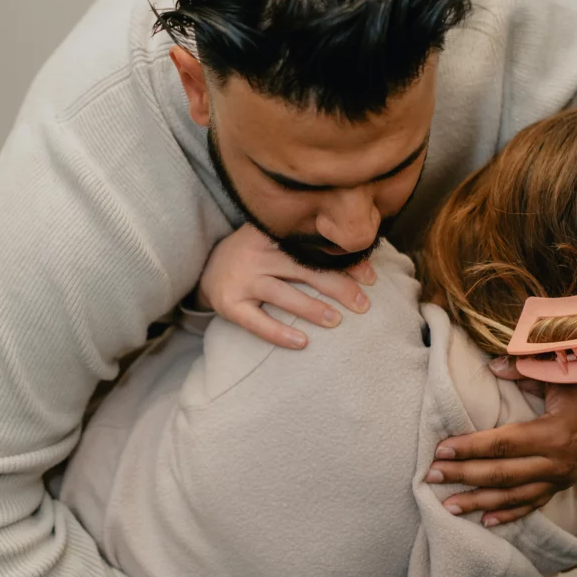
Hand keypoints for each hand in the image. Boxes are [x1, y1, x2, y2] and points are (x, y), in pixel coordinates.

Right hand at [197, 224, 375, 348]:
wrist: (206, 269)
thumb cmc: (256, 255)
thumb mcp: (275, 240)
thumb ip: (306, 243)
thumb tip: (359, 255)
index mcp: (273, 233)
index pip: (315, 247)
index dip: (345, 262)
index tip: (370, 277)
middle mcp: (257, 254)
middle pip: (305, 270)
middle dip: (339, 287)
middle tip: (364, 305)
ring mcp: (242, 280)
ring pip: (285, 295)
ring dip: (314, 309)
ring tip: (337, 321)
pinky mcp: (230, 304)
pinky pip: (258, 323)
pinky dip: (280, 334)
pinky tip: (302, 342)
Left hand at [425, 357, 576, 525]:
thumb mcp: (561, 371)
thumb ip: (526, 368)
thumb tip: (493, 366)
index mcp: (553, 433)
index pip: (502, 444)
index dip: (469, 447)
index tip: (440, 449)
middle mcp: (556, 462)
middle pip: (501, 474)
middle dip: (463, 475)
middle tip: (431, 476)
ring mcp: (559, 479)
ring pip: (513, 496)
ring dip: (478, 502)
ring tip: (448, 506)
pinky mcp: (561, 487)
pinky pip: (532, 506)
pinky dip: (508, 515)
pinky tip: (485, 521)